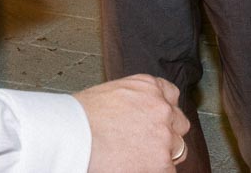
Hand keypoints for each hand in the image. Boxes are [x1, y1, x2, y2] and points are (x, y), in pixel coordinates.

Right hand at [74, 74, 190, 172]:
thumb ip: (135, 101)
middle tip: (146, 143)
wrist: (72, 135)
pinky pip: (168, 169)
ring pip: (178, 148)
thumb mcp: (112, 94)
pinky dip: (155, 170)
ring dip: (163, 153)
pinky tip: (137, 167)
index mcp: (149, 86)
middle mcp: (162, 108)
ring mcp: (164, 134)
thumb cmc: (80, 117)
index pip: (171, 96)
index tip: (155, 121)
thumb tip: (137, 116)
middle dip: (166, 133)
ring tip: (139, 158)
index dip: (163, 111)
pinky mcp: (162, 161)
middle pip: (178, 123)